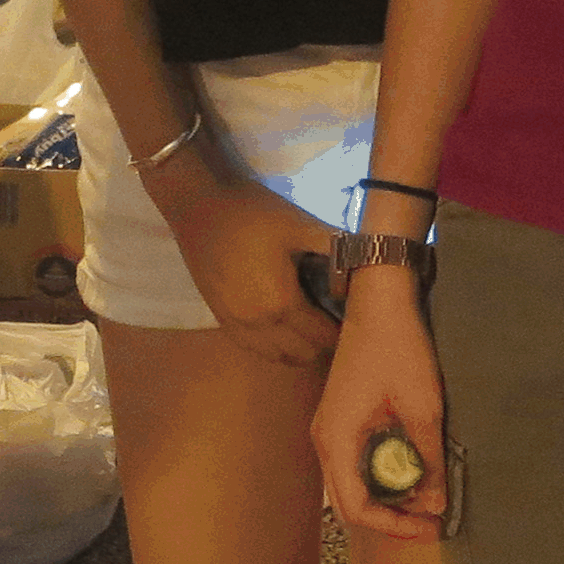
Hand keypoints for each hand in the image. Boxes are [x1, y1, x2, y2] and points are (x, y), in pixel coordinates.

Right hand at [156, 167, 343, 366]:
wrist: (198, 206)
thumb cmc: (252, 213)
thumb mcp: (300, 223)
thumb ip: (335, 247)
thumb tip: (365, 265)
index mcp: (282, 304)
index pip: (323, 337)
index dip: (342, 330)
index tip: (355, 315)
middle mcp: (259, 325)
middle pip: (304, 354)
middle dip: (324, 343)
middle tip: (336, 318)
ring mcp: (237, 326)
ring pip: (279, 357)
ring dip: (300, 349)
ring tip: (312, 325)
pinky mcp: (221, 319)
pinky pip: (255, 349)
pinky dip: (275, 347)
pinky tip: (283, 327)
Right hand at [314, 266, 446, 541]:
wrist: (379, 301)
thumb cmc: (398, 349)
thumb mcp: (422, 407)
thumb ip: (429, 459)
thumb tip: (438, 506)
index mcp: (337, 440)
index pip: (357, 508)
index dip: (394, 526)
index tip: (431, 528)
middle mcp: (326, 440)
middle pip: (351, 502)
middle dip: (391, 518)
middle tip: (431, 522)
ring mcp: (331, 428)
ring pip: (354, 482)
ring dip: (388, 496)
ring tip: (427, 497)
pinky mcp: (342, 417)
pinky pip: (357, 461)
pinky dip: (384, 474)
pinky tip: (414, 468)